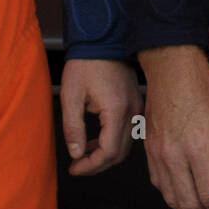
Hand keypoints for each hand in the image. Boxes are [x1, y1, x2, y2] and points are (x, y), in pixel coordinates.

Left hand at [60, 58, 141, 175]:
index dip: (91, 165)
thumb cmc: (86, 64)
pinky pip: (127, 131)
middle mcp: (132, 110)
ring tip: (83, 154)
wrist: (104, 39)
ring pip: (125, 144)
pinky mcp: (136, 102)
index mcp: (117, 110)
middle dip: (97, 164)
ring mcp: (136, 106)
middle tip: (77, 167)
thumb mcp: (71, 95)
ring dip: (105, 154)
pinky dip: (112, 141)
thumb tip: (76, 153)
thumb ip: (73, 128)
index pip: (109, 151)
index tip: (74, 168)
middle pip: (119, 152)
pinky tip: (96, 140)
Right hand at [139, 45, 208, 208]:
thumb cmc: (203, 87)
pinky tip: (185, 197)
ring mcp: (158, 155)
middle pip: (187, 203)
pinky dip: (173, 197)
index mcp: (197, 147)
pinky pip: (159, 185)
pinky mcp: (149, 152)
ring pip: (171, 198)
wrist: (170, 67)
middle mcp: (174, 156)